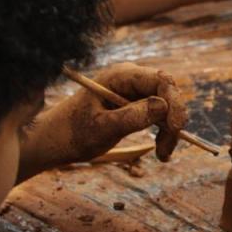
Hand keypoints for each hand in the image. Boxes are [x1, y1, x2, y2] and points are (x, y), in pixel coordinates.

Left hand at [19, 63, 186, 179]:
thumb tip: (163, 106)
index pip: (160, 80)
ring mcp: (135, 92)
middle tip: (167, 149)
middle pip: (168, 93)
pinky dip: (164, 133)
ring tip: (163, 155)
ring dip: (170, 131)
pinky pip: (160, 116)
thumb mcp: (101, 128)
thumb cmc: (72, 134)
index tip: (175, 128)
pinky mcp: (137, 105)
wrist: (56, 141)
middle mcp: (130, 79)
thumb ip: (131, 117)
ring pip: (167, 107)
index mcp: (119, 77)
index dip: (173, 102)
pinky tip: (161, 151)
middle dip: (173, 120)